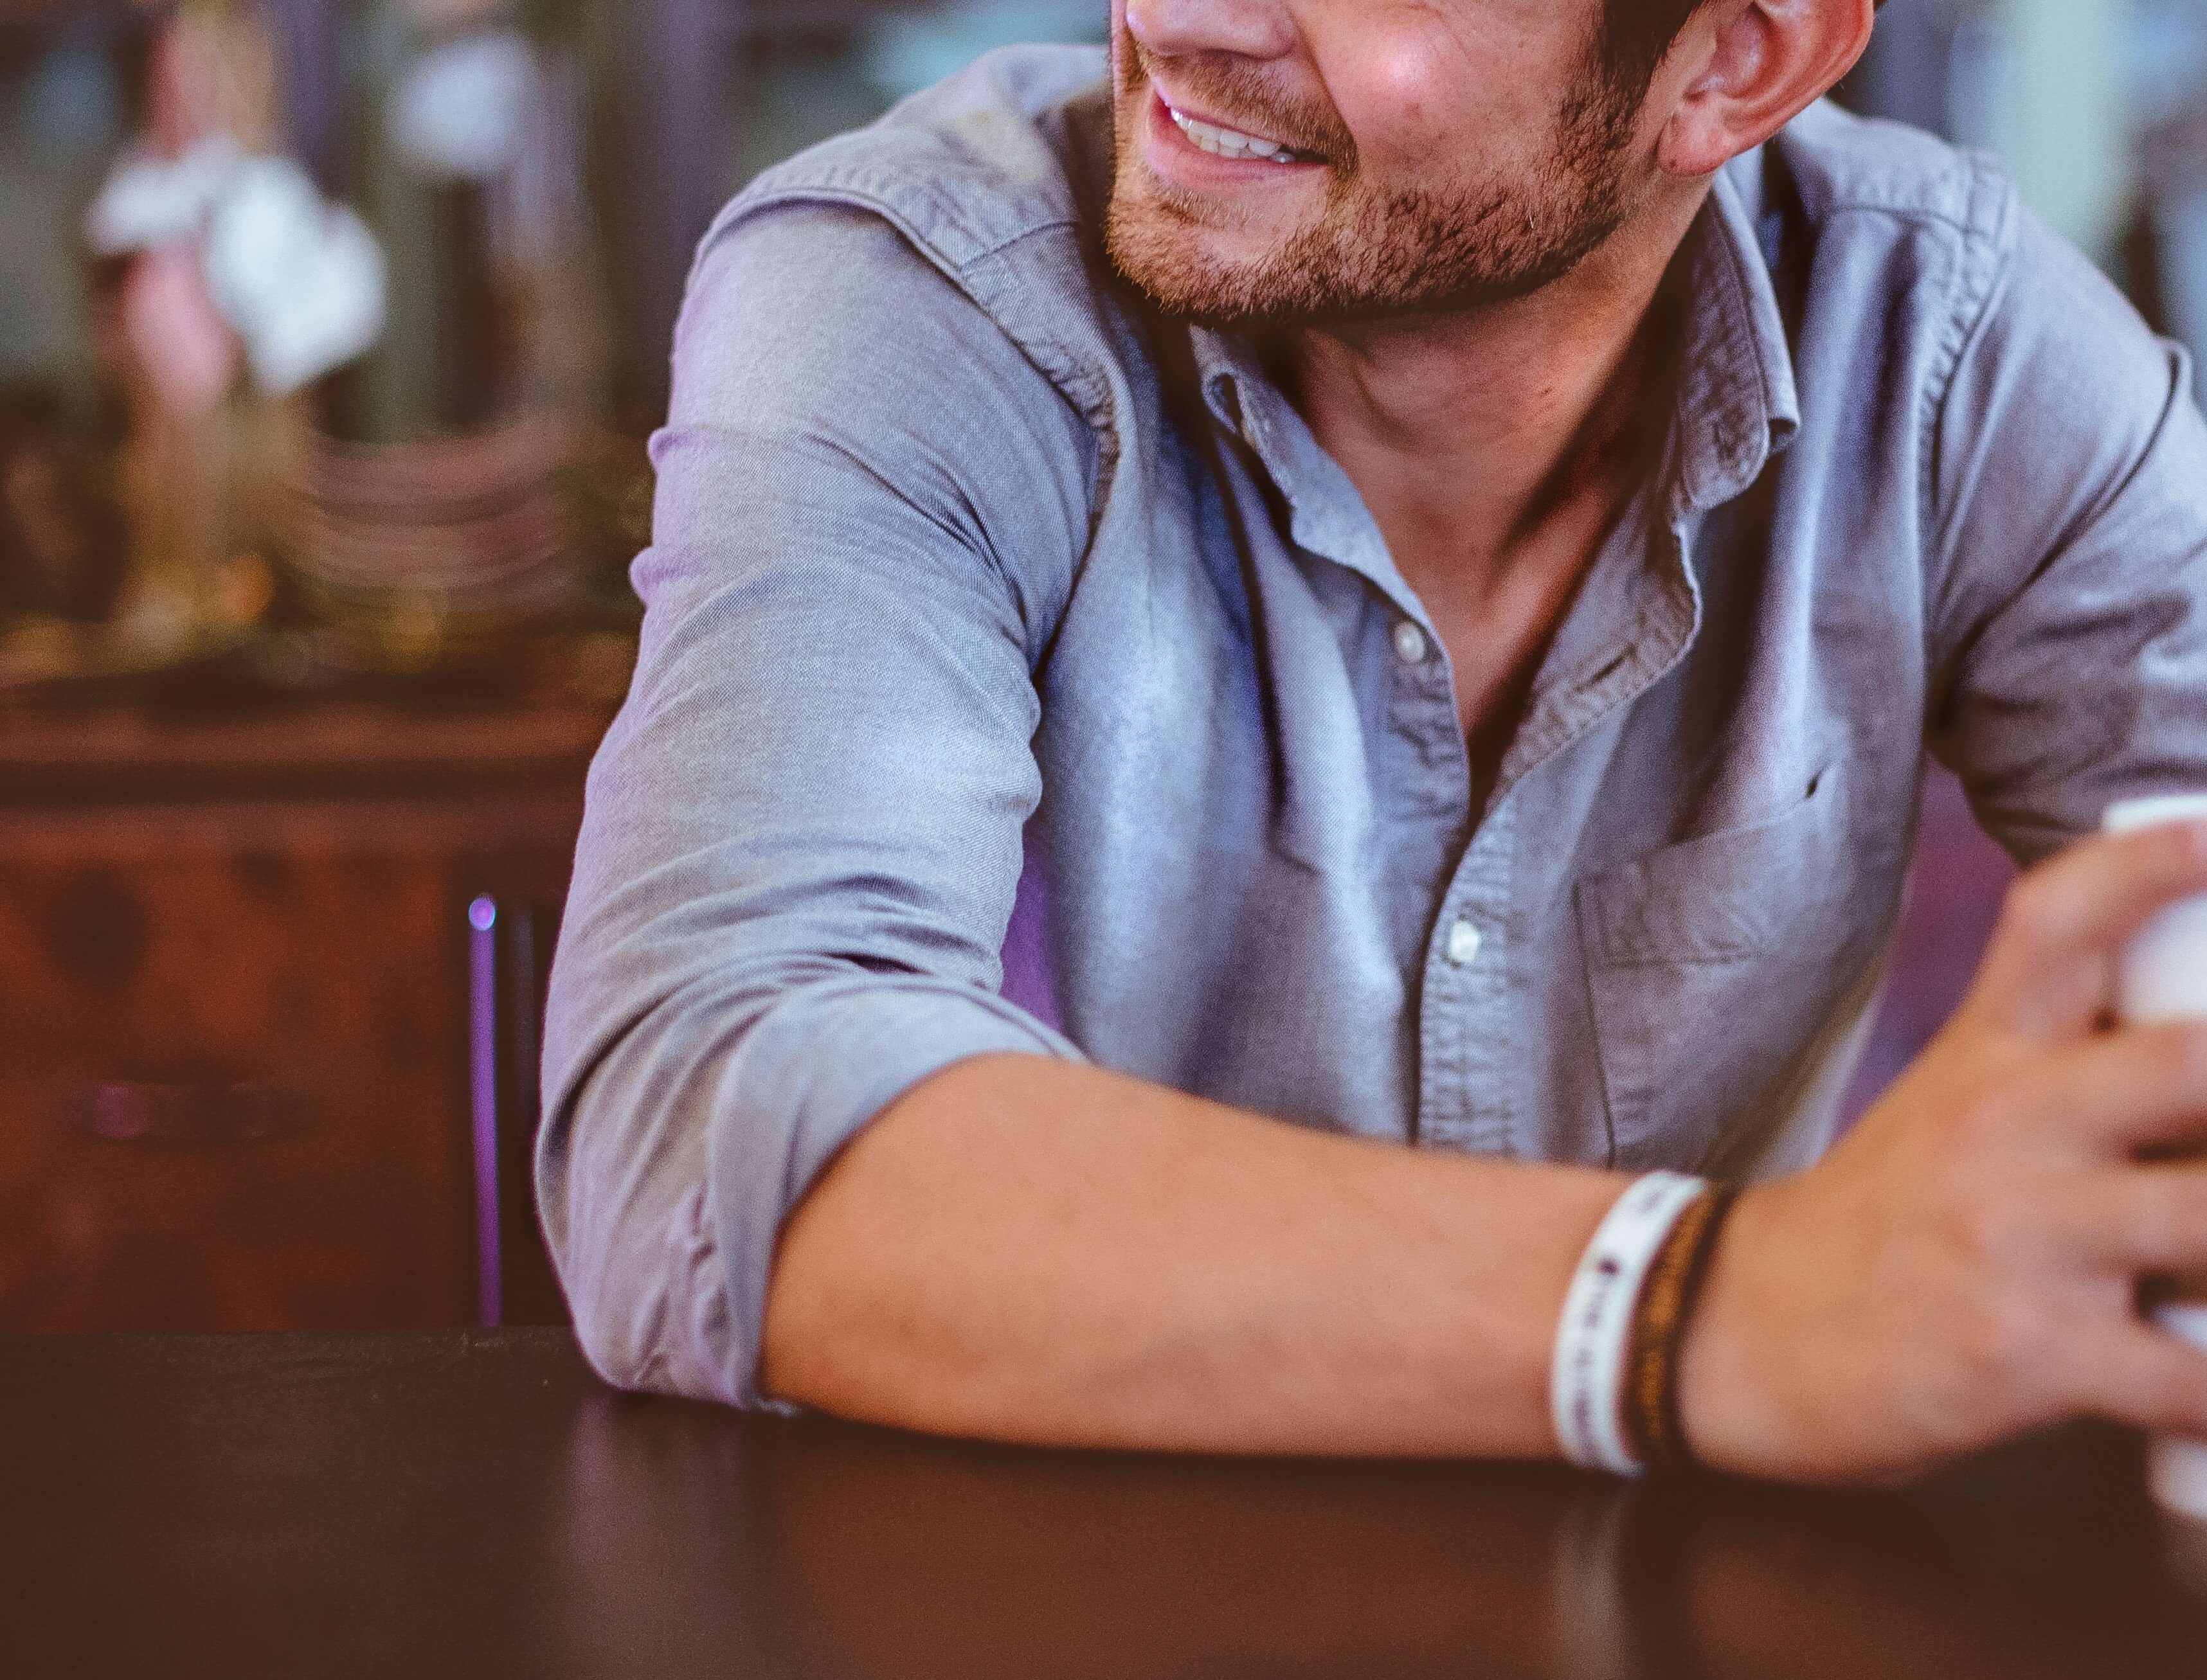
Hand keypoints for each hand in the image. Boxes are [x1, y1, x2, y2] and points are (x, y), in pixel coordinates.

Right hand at [1678, 817, 2206, 1484]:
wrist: (1741, 1333)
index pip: (2057, 920)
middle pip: (2183, 1062)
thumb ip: (2067, 1063)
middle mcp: (2007, 1128)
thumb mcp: (1953, 1106)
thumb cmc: (1878, 1222)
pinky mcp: (2030, 1353)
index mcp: (1988, 1057)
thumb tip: (2201, 1042)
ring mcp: (2020, 1236)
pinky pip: (2189, 1380)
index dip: (2146, 867)